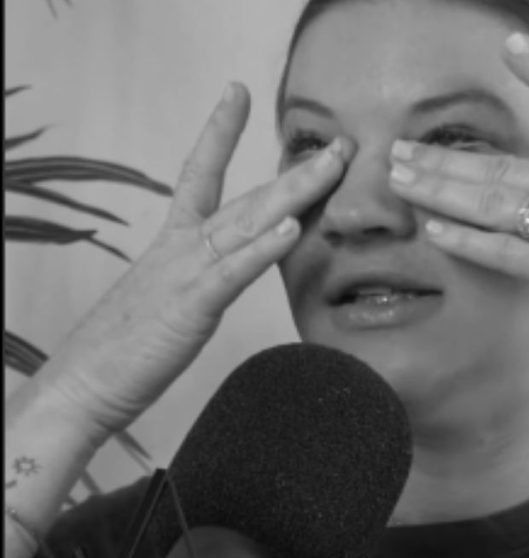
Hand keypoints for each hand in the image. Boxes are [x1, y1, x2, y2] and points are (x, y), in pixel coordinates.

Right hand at [34, 83, 344, 436]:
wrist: (80, 386)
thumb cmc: (126, 350)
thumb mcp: (171, 301)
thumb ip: (202, 277)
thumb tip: (228, 268)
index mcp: (175, 244)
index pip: (200, 173)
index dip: (219, 132)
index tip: (238, 92)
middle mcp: (182, 247)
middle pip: (247, 197)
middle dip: (296, 169)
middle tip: (340, 142)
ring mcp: (186, 272)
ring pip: (247, 223)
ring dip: (294, 193)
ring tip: (332, 166)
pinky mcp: (188, 306)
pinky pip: (231, 272)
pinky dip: (262, 249)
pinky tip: (291, 228)